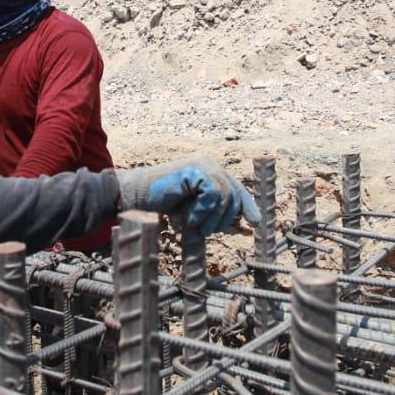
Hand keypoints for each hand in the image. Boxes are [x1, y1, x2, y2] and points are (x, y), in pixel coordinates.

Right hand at [115, 156, 258, 233]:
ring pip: (224, 196)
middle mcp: (208, 164)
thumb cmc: (163, 203)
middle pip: (234, 193)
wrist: (138, 196)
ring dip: (211, 218)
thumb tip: (235, 220)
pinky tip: (189, 218)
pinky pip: (211, 194)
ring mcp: (202, 164)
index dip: (247, 205)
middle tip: (208, 231)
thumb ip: (213, 209)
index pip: (236, 188)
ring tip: (196, 226)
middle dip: (225, 218)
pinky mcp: (195, 170)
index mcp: (210, 171)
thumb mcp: (195, 207)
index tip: (256, 221)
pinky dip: (202, 211)